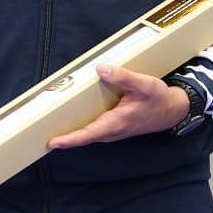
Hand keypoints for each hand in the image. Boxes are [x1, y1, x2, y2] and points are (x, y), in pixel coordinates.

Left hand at [47, 64, 190, 148]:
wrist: (172, 110)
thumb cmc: (158, 98)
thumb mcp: (144, 84)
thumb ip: (123, 77)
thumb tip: (101, 69)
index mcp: (116, 123)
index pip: (89, 135)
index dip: (70, 140)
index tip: (53, 143)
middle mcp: (111, 130)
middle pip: (83, 137)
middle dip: (63, 137)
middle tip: (39, 133)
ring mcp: (111, 130)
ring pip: (87, 133)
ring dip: (70, 132)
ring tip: (48, 125)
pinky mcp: (112, 125)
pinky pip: (92, 128)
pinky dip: (80, 126)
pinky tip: (69, 115)